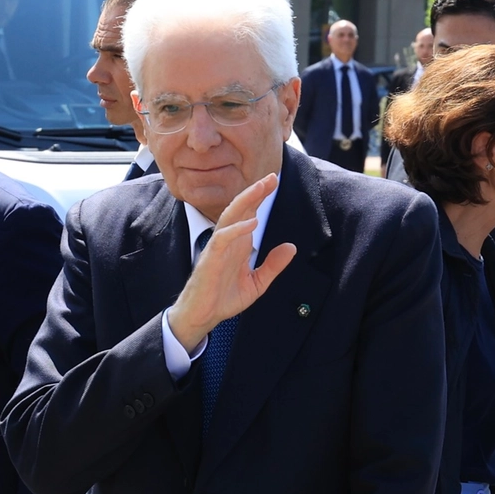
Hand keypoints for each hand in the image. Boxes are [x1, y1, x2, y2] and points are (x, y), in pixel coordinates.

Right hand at [167, 175, 297, 352]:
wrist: (202, 317)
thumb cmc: (223, 298)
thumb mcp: (257, 283)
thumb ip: (273, 265)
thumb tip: (292, 247)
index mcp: (239, 244)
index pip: (250, 214)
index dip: (260, 198)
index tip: (274, 181)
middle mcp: (228, 241)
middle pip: (240, 209)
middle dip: (255, 192)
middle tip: (272, 176)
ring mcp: (218, 248)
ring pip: (230, 217)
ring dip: (245, 201)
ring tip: (260, 188)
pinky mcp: (210, 259)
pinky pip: (222, 239)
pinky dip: (236, 229)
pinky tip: (251, 223)